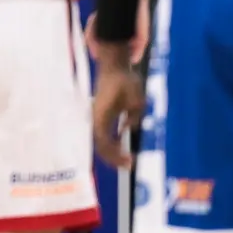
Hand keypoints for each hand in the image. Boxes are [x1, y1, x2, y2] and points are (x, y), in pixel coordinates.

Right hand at [89, 43, 143, 169]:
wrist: (113, 67)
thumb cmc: (125, 80)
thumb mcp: (136, 97)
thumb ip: (135, 114)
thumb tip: (129, 128)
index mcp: (102, 115)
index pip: (104, 143)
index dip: (115, 155)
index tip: (130, 161)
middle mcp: (96, 119)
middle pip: (100, 146)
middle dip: (114, 158)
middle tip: (130, 165)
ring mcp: (97, 118)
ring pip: (101, 142)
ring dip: (112, 153)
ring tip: (127, 160)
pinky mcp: (102, 116)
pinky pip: (104, 136)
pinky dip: (112, 145)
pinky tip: (122, 148)